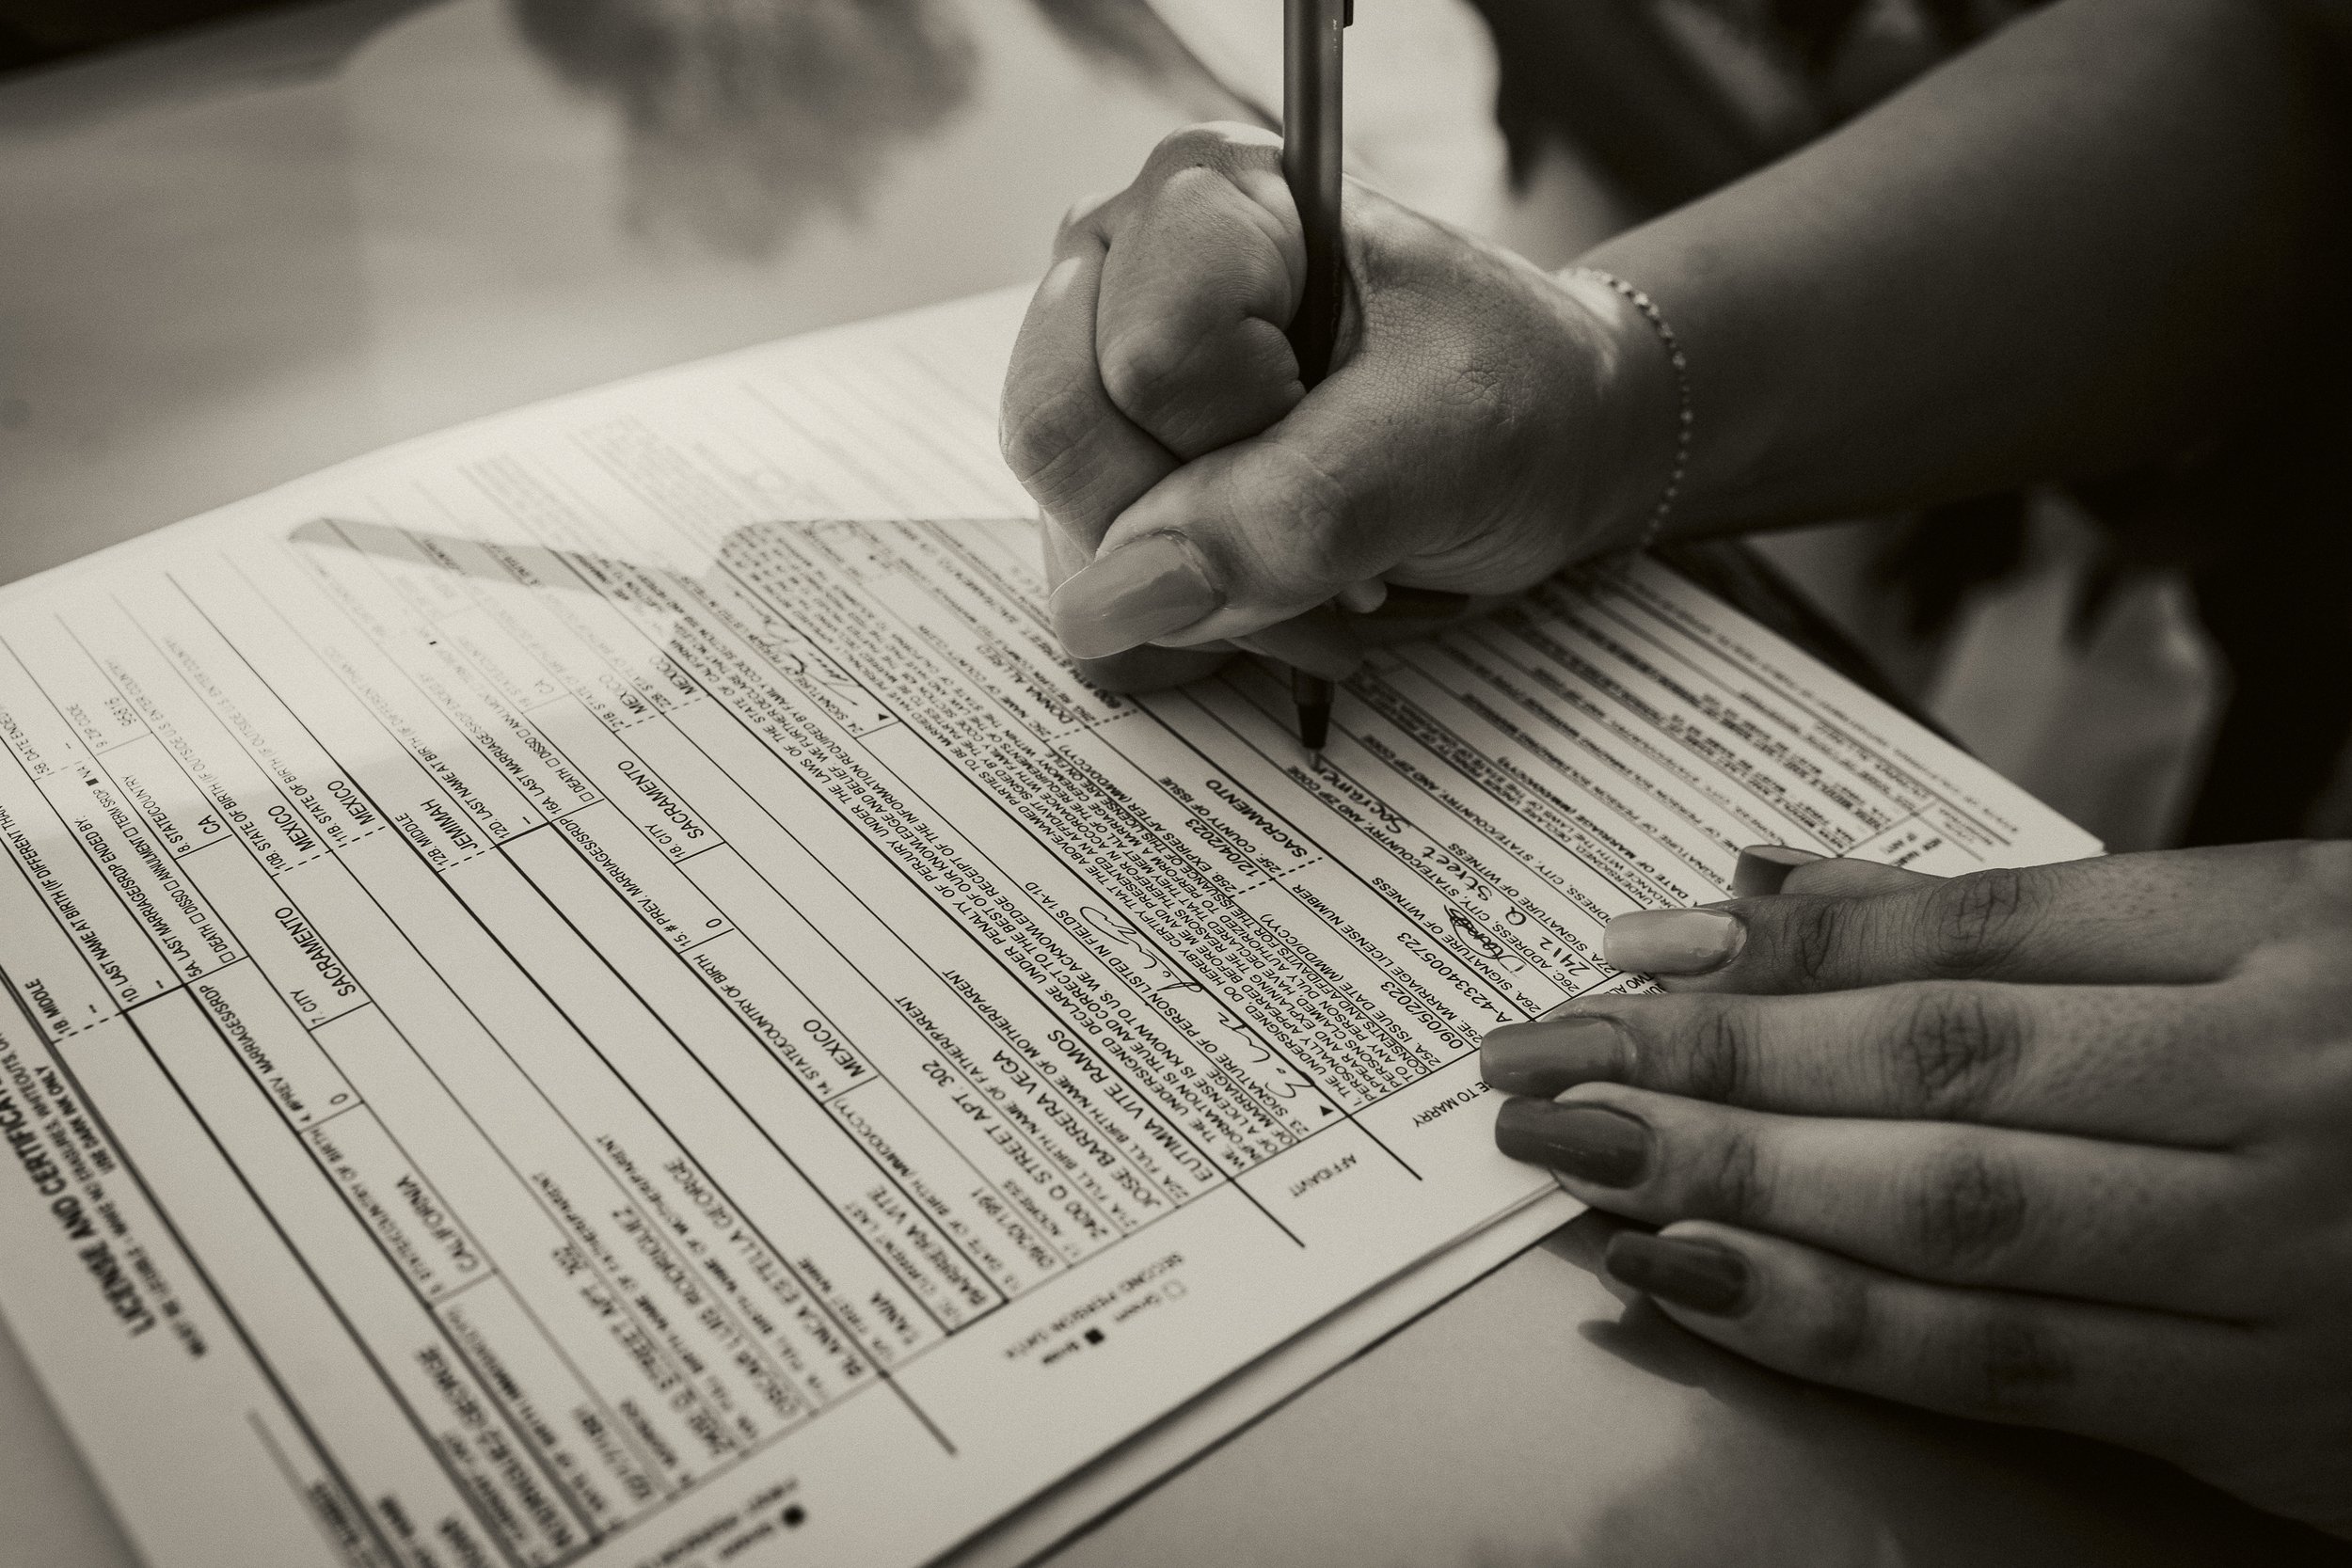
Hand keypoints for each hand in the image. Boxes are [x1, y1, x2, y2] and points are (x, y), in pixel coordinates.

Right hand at [998, 122, 1673, 690]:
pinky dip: (1187, 628)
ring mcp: (1097, 373)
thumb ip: (1287, 515)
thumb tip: (1108, 603)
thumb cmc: (1520, 399)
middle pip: (1062, 441)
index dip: (1246, 442)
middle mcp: (1120, 267)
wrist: (1558, 443)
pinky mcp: (1106, 473)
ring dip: (1206, 596)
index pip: (1145, 367)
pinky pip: (1086, 592)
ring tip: (1321, 569)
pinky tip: (1275, 594)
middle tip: (1331, 534)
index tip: (1352, 436)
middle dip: (1205, 535)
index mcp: (1204, 200)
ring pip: (1066, 530)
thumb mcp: (1441, 445)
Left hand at [1481, 842, 2351, 1537]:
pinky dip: (1831, 1323)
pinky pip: (2008, 1363)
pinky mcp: (2268, 1411)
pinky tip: (1692, 1278)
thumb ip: (2038, 920)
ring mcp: (2277, 1255)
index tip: (1626, 954)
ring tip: (1572, 1151)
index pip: (1981, 932)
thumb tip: (1776, 890)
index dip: (1782, 950)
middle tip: (1539, 1054)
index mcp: (2293, 937)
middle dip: (1710, 1060)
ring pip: (1950, 1213)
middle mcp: (2278, 1087)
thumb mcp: (2283, 936)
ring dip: (1730, 1182)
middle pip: (1935, 1064)